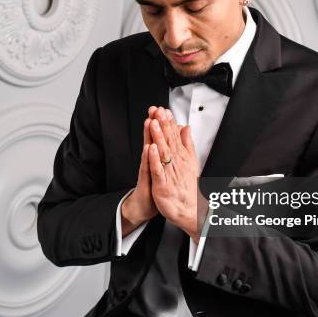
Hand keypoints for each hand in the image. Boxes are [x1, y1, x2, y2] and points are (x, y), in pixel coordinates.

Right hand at [120, 114, 158, 233]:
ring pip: (148, 150)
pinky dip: (148, 158)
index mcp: (157, 158)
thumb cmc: (154, 187)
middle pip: (152, 139)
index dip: (161, 124)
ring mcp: (147, 169)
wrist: (144, 206)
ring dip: (148, 136)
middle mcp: (150, 161)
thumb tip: (173, 142)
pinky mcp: (146, 180)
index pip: (159, 138)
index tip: (162, 109)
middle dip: (153, 124)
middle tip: (154, 110)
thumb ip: (167, 152)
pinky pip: (147, 168)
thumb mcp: (163, 168)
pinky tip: (149, 148)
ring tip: (150, 122)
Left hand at [147, 106, 201, 241]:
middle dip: (163, 125)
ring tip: (154, 123)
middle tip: (158, 110)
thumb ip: (187, 144)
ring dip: (158, 137)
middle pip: (169, 141)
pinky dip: (154, 159)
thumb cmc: (187, 188)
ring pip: (163, 152)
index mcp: (181, 157)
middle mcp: (176, 163)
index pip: (174, 136)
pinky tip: (151, 149)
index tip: (164, 110)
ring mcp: (169, 173)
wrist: (190, 211)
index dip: (169, 123)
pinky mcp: (162, 185)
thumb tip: (186, 128)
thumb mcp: (190, 162)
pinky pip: (158, 170)